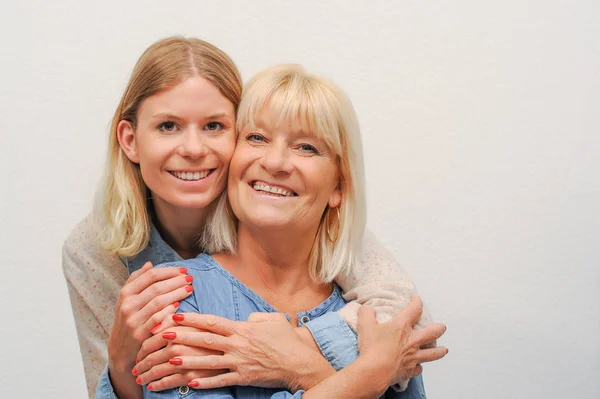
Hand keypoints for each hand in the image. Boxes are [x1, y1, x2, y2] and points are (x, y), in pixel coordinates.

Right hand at [107, 262, 192, 373]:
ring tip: (189, 289)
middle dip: (176, 281)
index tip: (183, 270)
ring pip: (158, 302)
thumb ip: (136, 280)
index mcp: (125, 293)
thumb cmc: (128, 319)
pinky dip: (168, 310)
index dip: (169, 271)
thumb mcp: (126, 299)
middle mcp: (127, 305)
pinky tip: (179, 305)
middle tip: (190, 278)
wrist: (119, 350)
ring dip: (177, 293)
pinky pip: (157, 319)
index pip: (150, 275)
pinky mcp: (139, 335)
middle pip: (156, 287)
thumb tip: (149, 263)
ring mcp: (133, 320)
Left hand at [137, 312, 333, 391]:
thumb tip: (245, 320)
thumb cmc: (287, 339)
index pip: (211, 322)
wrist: (300, 362)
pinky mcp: (243, 378)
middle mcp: (237, 344)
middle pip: (203, 340)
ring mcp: (239, 362)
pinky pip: (220, 380)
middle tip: (159, 337)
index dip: (191, 318)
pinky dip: (204, 382)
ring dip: (185, 361)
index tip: (173, 316)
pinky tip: (189, 383)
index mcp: (242, 328)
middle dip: (179, 338)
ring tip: (167, 362)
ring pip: (207, 361)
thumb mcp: (272, 320)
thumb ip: (255, 318)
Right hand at [356, 297, 447, 387]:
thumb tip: (367, 309)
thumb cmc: (371, 347)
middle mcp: (411, 341)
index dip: (417, 302)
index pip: (414, 309)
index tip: (417, 300)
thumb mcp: (365, 324)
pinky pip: (418, 369)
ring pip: (432, 353)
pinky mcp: (409, 370)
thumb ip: (366, 313)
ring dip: (439, 351)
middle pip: (432, 333)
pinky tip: (418, 366)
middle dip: (439, 329)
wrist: (374, 371)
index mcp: (402, 327)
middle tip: (442, 327)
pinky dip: (418, 367)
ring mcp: (413, 356)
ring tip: (444, 349)